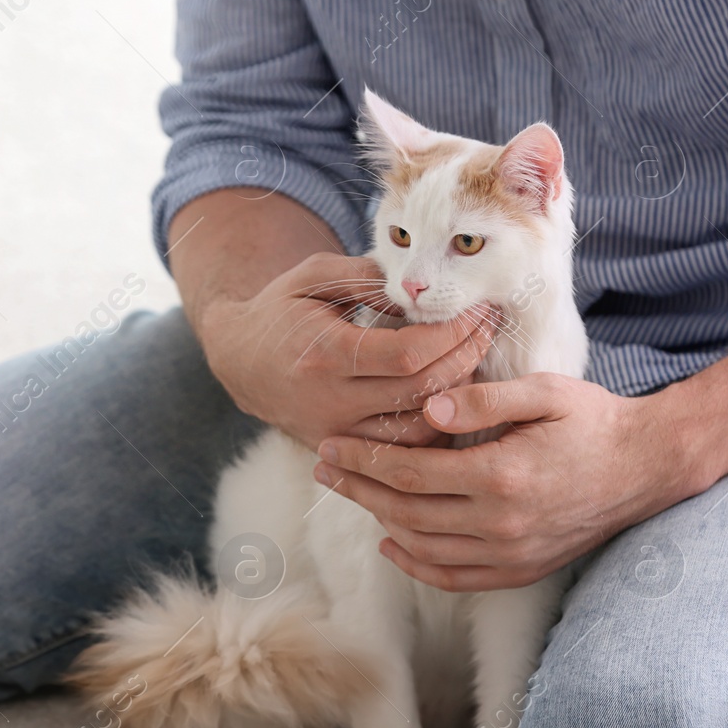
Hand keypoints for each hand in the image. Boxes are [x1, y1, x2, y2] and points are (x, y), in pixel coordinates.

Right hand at [196, 252, 496, 449]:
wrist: (238, 359)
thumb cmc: (282, 310)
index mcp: (324, 353)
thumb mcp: (315, 276)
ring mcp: (336, 432)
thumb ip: (367, 277)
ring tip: (473, 358)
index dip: (454, 332)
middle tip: (488, 326)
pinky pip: (403, 450)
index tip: (477, 308)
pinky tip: (450, 394)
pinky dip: (435, 427)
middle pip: (423, 392)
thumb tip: (423, 288)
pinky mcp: (341, 449)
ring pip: (420, 431)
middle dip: (468, 355)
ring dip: (458, 397)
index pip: (409, 354)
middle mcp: (330, 400)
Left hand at [312, 372, 693, 590]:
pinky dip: (417, 564)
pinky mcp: (523, 569)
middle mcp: (503, 523)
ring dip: (380, 522)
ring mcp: (513, 552)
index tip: (330, 446)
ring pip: (424, 547)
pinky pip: (455, 578)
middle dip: (357, 489)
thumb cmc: (593, 419)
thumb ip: (482, 401)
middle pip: (406, 512)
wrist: (648, 465)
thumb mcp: (543, 392)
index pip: (409, 473)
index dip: (362, 461)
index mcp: (502, 476)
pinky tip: (394, 543)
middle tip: (323, 468)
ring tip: (354, 494)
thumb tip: (426, 412)